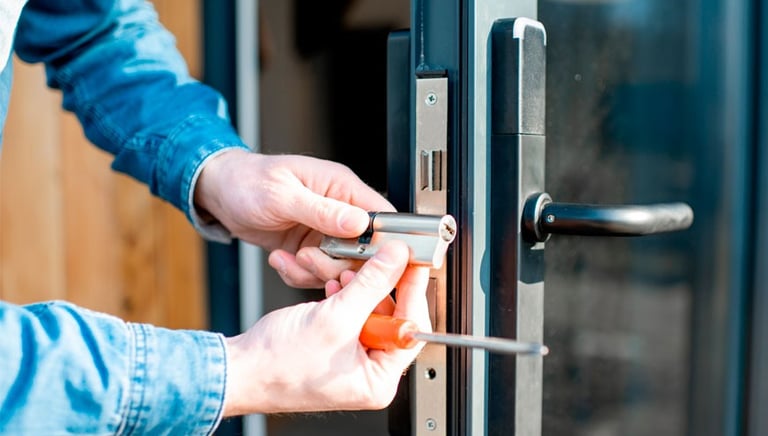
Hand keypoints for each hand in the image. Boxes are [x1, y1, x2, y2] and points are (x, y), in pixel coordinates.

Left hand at [194, 149, 394, 287]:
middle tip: (309, 258)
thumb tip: (360, 222)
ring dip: (314, 271)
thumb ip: (323, 210)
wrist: (220, 193)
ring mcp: (325, 232)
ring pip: (340, 267)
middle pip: (363, 250)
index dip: (381, 242)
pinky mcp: (310, 249)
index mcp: (342, 187)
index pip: (381, 216)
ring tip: (290, 258)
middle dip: (337, 263)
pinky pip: (316, 273)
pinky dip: (297, 274)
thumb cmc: (248, 181)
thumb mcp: (283, 195)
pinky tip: (280, 259)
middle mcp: (339, 211)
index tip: (363, 260)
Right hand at [222, 241, 430, 414]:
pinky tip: (334, 285)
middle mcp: (369, 373)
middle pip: (392, 317)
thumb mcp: (335, 317)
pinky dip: (344, 296)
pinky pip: (351, 314)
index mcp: (378, 380)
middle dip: (379, 286)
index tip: (413, 263)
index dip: (412, 291)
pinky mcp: (335, 345)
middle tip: (381, 259)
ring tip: (345, 273)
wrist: (238, 369)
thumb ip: (371, 284)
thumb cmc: (277, 365)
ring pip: (369, 311)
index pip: (411, 329)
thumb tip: (396, 260)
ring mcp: (351, 359)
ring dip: (358, 288)